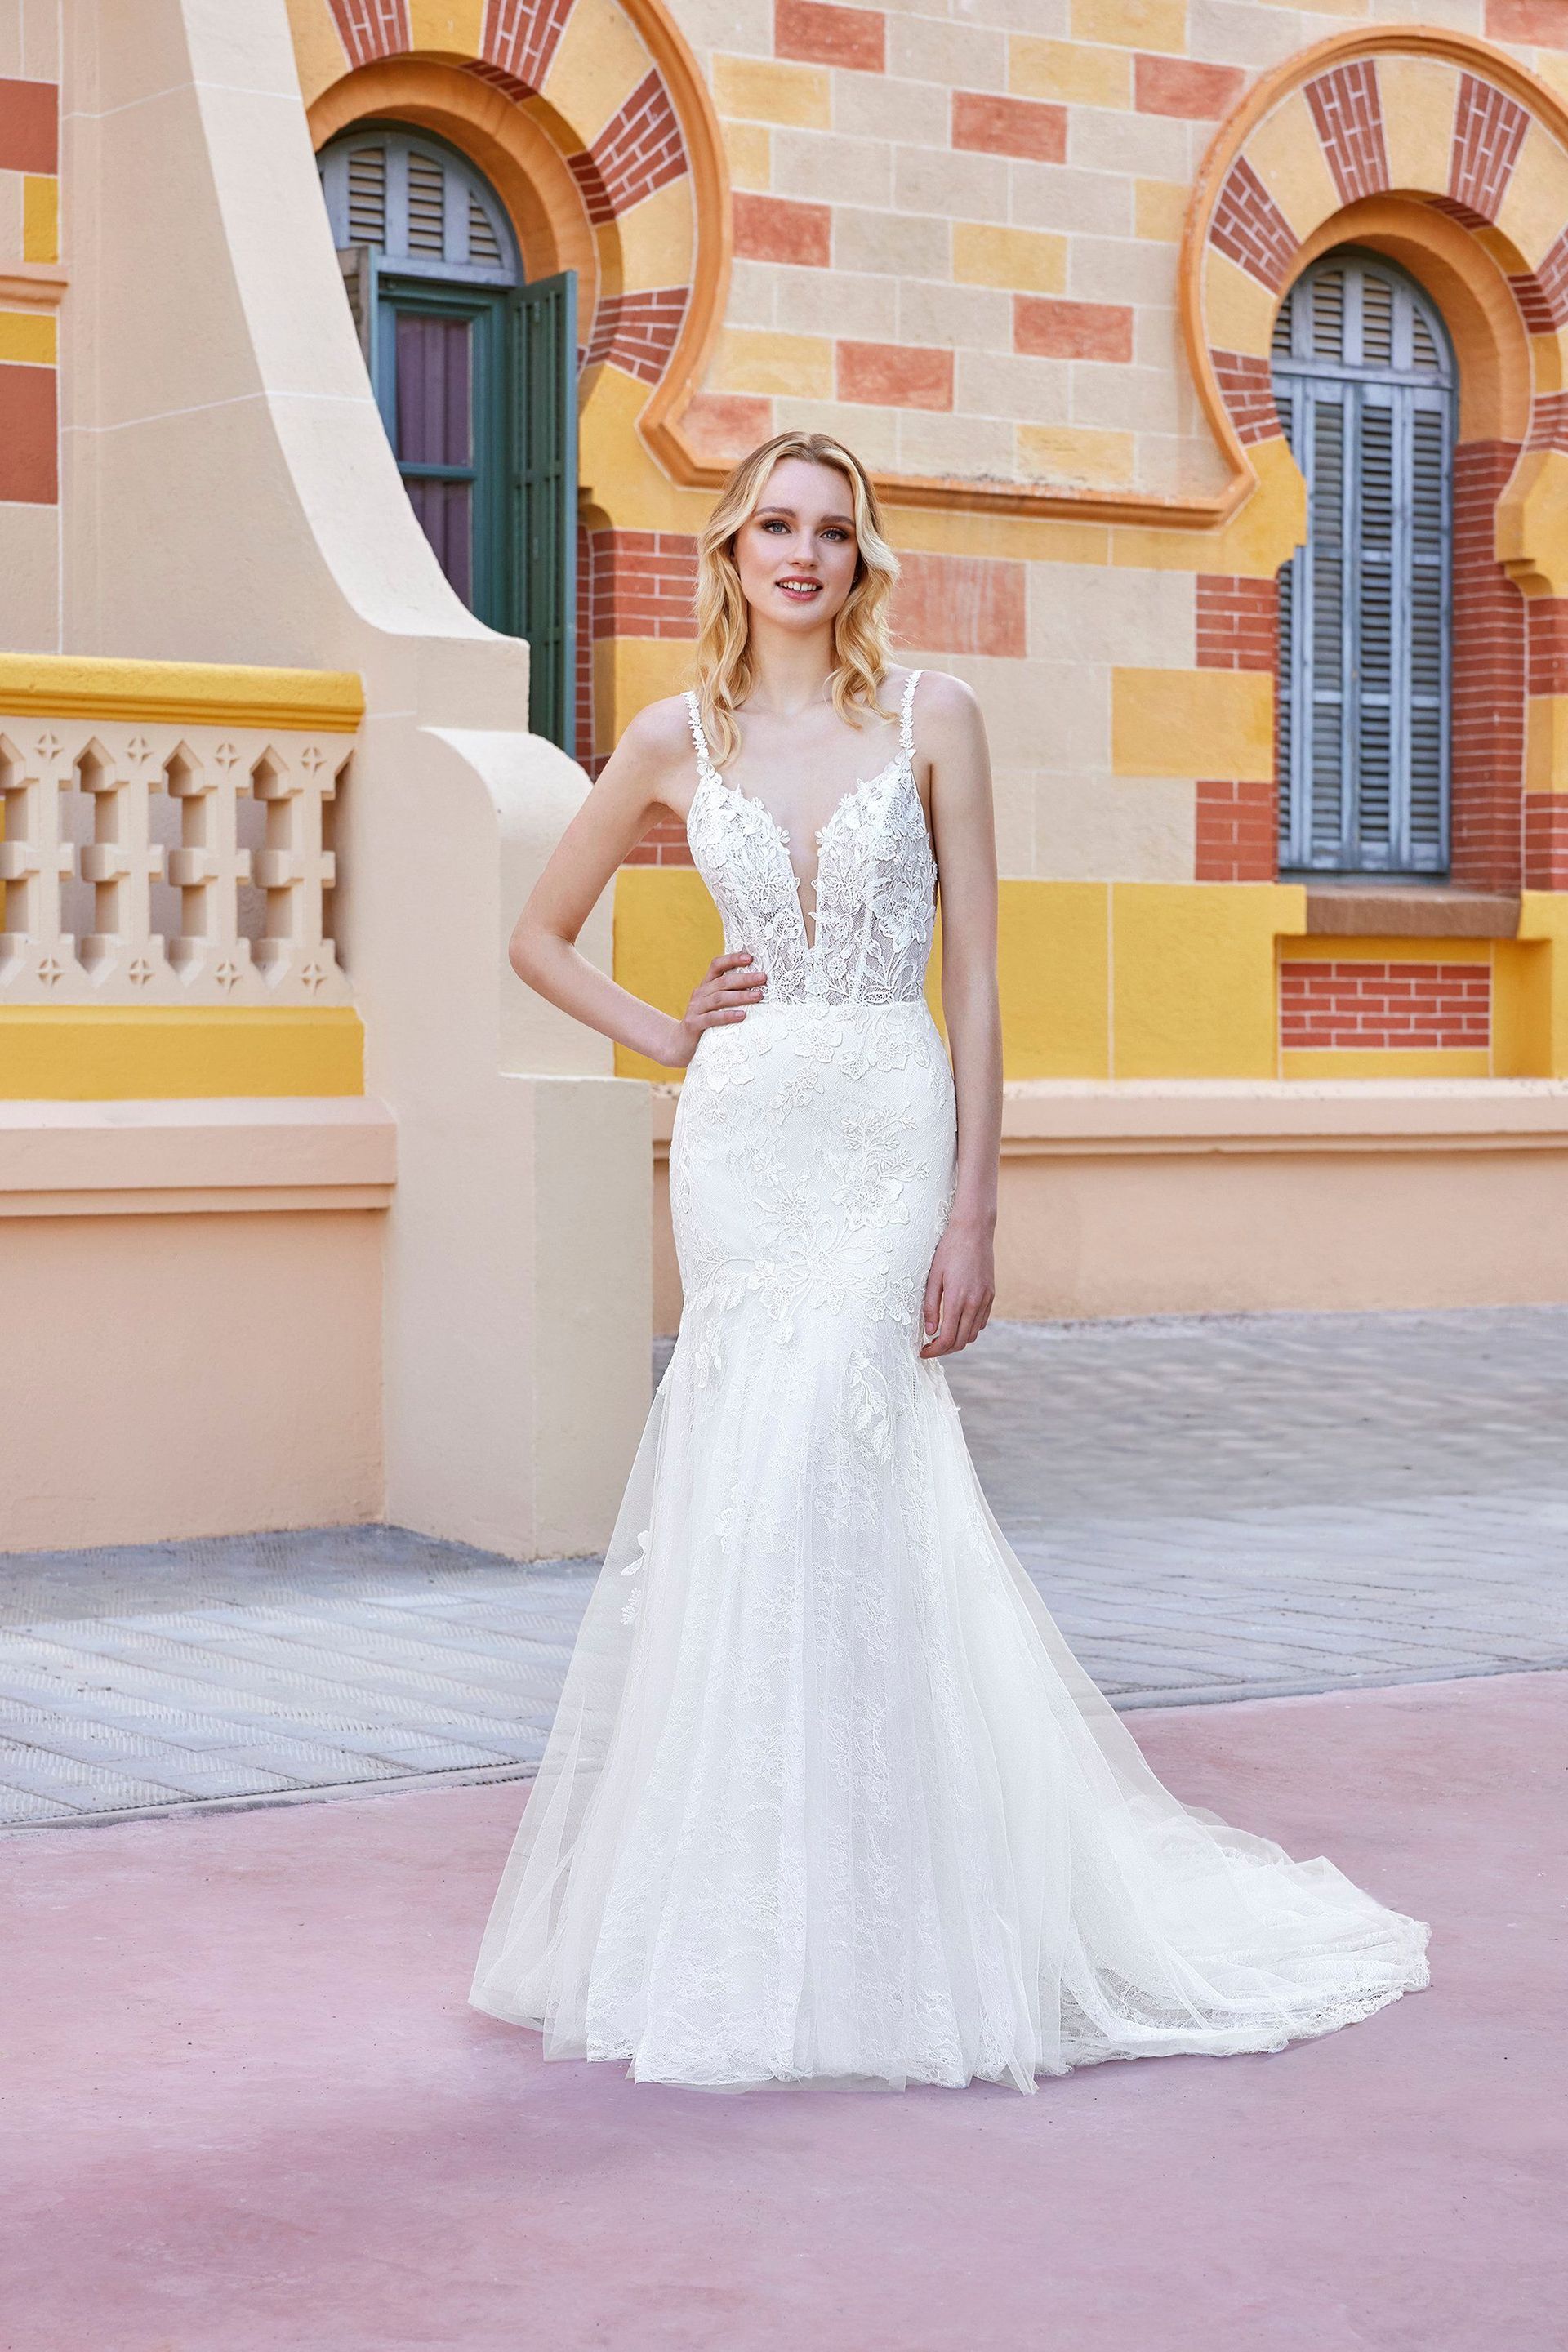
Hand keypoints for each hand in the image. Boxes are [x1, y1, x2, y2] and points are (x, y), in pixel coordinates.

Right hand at [659, 951, 767, 1066]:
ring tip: (758, 996)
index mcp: (706, 985)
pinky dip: (727, 1016)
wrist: (680, 1044)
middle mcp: (700, 993)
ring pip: (719, 998)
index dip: (732, 959)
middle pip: (723, 981)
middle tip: (762, 978)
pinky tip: (742, 1016)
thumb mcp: (716, 1005)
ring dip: (740, 996)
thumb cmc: (705, 1022)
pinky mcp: (693, 1024)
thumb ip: (730, 994)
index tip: (749, 957)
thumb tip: (759, 986)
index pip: (717, 965)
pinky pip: (712, 1018)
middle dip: (744, 978)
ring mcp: (695, 1008)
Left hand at [919, 1216, 994, 1358]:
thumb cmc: (949, 1250)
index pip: (948, 1338)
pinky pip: (982, 1321)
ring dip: (958, 1340)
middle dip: (944, 1350)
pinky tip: (957, 1322)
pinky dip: (969, 1328)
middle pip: (961, 1341)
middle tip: (930, 1347)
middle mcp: (974, 1303)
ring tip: (942, 1336)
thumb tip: (929, 1331)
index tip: (923, 1351)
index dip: (934, 1350)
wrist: (974, 1231)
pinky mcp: (991, 1295)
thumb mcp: (933, 1277)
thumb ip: (930, 1306)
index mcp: (957, 1299)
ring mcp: (985, 1299)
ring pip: (973, 1334)